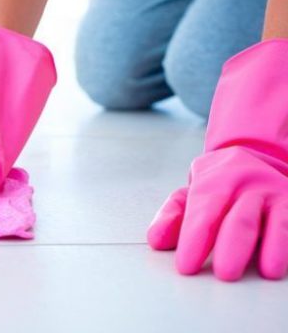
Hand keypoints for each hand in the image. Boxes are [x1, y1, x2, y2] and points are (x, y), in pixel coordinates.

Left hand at [148, 40, 287, 280]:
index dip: (194, 241)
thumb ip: (171, 217)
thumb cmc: (219, 185)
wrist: (256, 155)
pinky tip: (283, 262)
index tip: (186, 266)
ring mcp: (276, 195)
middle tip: (224, 274)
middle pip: (240, 220)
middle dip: (231, 247)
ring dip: (272, 247)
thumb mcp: (191, 194)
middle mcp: (248, 187)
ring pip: (276, 222)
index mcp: (216, 183)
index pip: (204, 214)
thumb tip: (155, 240)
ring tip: (267, 271)